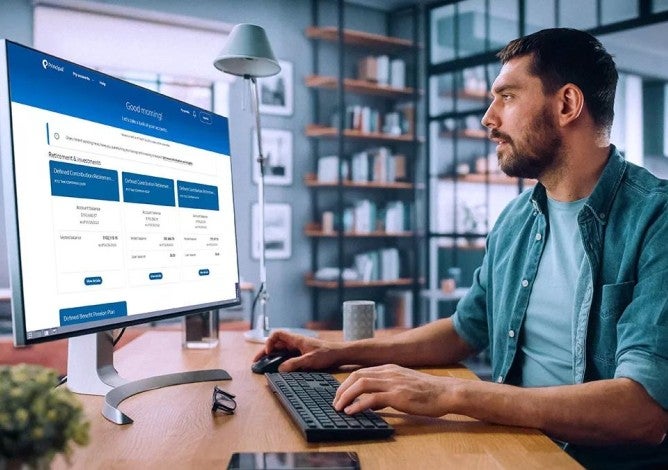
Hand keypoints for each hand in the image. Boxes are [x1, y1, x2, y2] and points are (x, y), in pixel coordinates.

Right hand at [252, 330, 342, 371]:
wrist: (339, 354)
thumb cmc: (327, 353)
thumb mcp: (309, 360)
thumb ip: (294, 364)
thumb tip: (280, 369)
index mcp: (296, 339)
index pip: (277, 334)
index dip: (269, 342)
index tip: (268, 352)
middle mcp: (295, 342)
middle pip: (276, 343)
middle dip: (265, 351)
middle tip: (257, 361)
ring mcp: (298, 348)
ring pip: (280, 350)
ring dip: (272, 356)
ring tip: (263, 365)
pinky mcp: (301, 354)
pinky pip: (287, 356)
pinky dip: (280, 360)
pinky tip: (277, 367)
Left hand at [333, 364, 456, 416]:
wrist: (445, 392)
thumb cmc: (427, 391)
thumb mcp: (403, 385)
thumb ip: (386, 390)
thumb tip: (370, 402)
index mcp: (389, 368)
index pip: (360, 372)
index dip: (346, 383)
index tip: (339, 395)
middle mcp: (388, 372)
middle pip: (356, 376)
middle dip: (341, 389)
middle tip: (335, 402)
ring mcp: (392, 383)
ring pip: (361, 384)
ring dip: (346, 396)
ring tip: (339, 407)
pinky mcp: (397, 395)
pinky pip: (372, 398)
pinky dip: (358, 404)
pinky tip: (352, 412)